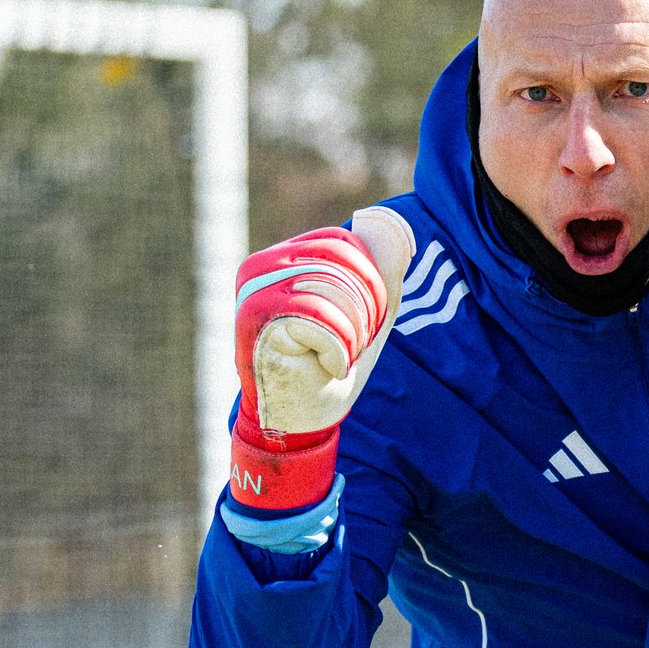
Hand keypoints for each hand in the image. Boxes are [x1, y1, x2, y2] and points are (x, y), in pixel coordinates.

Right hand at [229, 206, 413, 508]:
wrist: (303, 418)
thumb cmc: (331, 363)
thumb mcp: (368, 310)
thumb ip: (382, 272)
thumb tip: (397, 229)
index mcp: (280, 258)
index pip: (341, 241)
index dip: (369, 278)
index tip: (364, 318)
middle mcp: (259, 267)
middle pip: (341, 259)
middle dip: (364, 307)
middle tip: (353, 342)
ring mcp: (252, 291)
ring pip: (334, 290)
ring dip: (352, 334)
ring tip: (336, 356)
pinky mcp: (255, 319)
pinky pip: (323, 320)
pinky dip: (339, 351)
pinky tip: (326, 367)